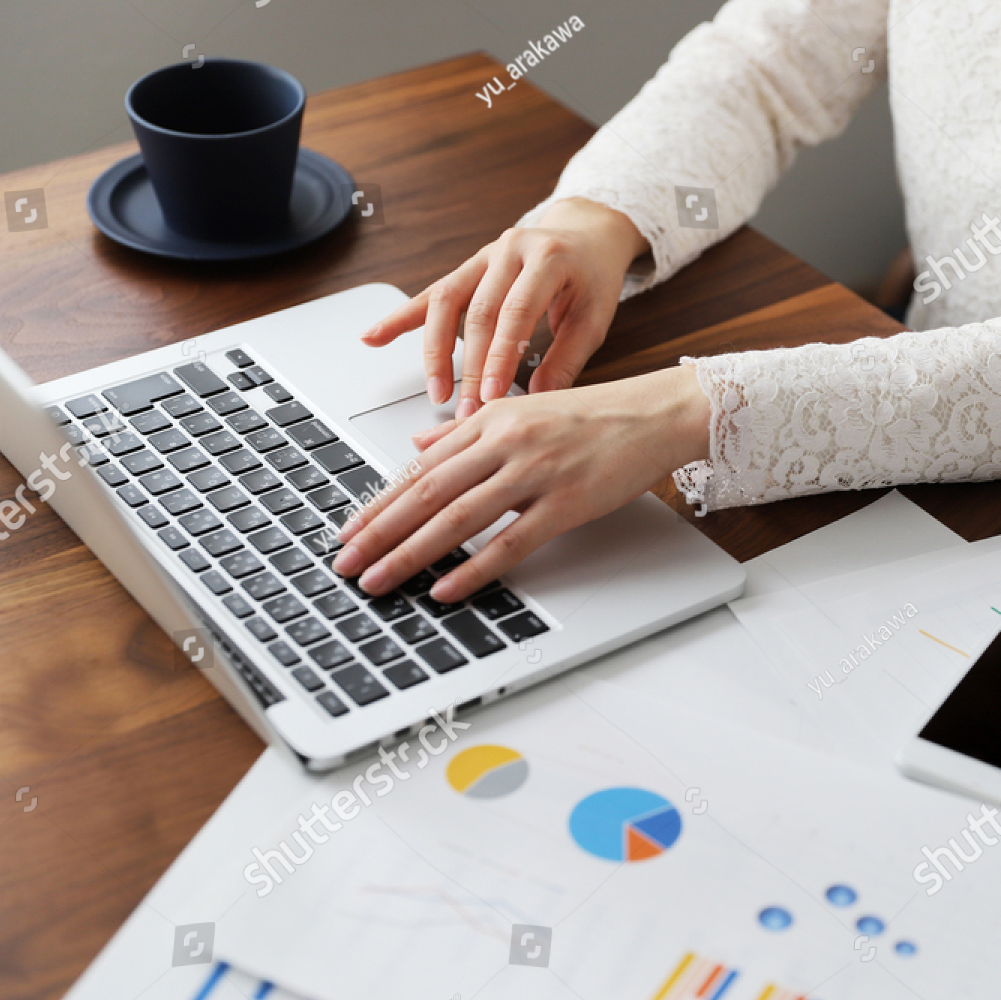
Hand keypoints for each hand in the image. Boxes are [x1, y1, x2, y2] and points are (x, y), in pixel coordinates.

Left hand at [331, 365, 711, 600]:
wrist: (655, 413)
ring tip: (379, 580)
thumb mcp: (522, 410)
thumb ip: (466, 430)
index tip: (349, 531)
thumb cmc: (595, 415)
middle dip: (379, 532)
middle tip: (345, 563)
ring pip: (457, 517)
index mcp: (490, 419)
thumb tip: (419, 446)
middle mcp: (507, 442)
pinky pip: (510, 541)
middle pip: (427, 493)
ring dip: (411, 553)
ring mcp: (536, 472)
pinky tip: (446, 588)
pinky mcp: (566, 503)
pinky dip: (474, 568)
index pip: (421, 468)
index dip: (379, 502)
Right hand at [359, 198, 647, 420]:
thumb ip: (567, 358)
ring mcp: (484, 256)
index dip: (500, 356)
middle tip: (467, 410)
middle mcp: (510, 249)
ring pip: (446, 301)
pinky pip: (431, 294)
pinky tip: (373, 338)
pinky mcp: (468, 268)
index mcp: (547, 258)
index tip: (492, 396)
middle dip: (470, 367)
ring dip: (435, 352)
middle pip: (479, 312)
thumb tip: (536, 402)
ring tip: (435, 392)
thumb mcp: (594, 318)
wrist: (587, 234)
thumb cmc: (592, 279)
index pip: (516, 312)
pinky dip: (401, 318)